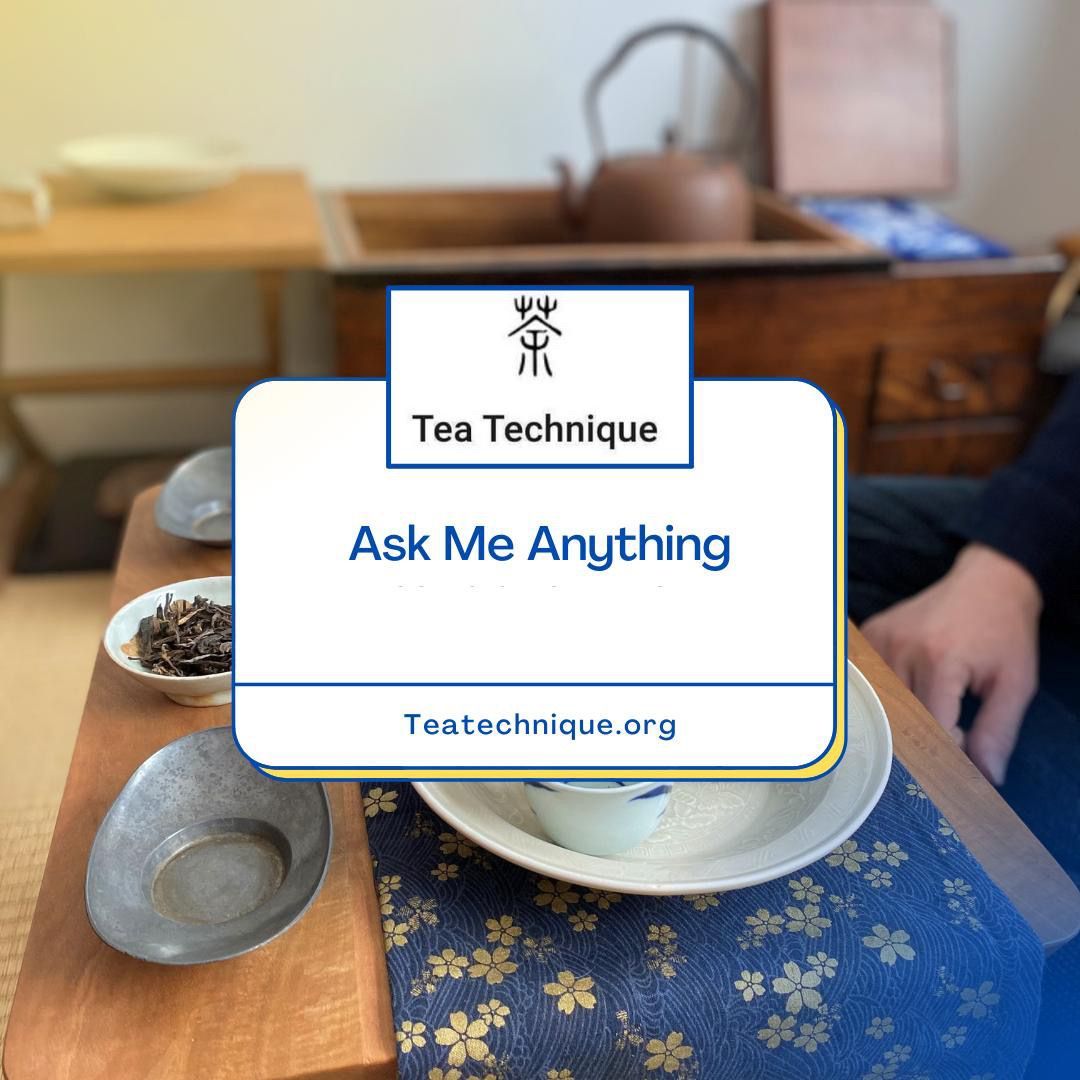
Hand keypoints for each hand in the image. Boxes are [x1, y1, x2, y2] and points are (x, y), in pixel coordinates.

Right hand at [862, 543, 1041, 784]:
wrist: (987, 583)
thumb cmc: (1004, 634)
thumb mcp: (1016, 684)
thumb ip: (998, 733)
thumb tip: (985, 778)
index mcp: (941, 660)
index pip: (930, 727)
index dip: (947, 747)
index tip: (965, 748)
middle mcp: (902, 648)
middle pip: (901, 717)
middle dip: (923, 734)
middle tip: (947, 734)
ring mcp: (881, 638)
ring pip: (883, 701)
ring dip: (905, 714)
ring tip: (932, 705)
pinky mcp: (870, 634)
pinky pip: (870, 680)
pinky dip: (887, 693)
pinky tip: (908, 686)